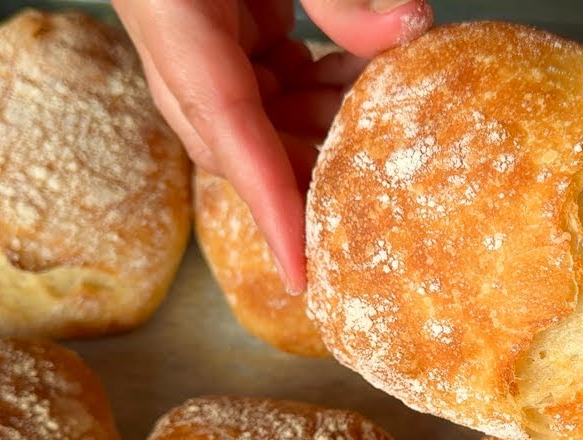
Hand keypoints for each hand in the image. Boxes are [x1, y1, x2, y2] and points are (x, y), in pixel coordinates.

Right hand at [111, 0, 432, 292]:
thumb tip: (411, 31)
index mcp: (171, 9)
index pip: (225, 128)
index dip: (267, 205)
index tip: (304, 270)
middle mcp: (174, 32)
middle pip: (237, 136)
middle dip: (302, 174)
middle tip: (372, 200)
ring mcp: (196, 28)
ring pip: (258, 113)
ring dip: (321, 126)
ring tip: (381, 124)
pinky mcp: (220, 17)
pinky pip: (268, 76)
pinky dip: (320, 86)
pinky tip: (364, 77)